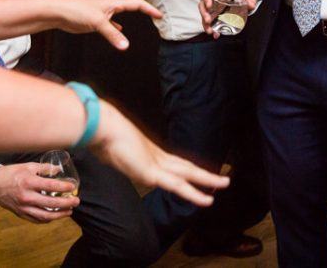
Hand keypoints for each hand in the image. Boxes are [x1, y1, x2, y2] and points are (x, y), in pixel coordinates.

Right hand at [0, 162, 77, 222]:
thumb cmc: (11, 173)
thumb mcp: (28, 166)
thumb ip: (44, 168)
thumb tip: (59, 170)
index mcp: (29, 183)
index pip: (50, 186)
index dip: (64, 187)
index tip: (73, 187)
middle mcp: (27, 197)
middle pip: (51, 203)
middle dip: (66, 203)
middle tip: (76, 201)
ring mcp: (24, 207)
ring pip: (45, 216)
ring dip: (59, 215)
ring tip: (69, 211)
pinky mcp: (21, 214)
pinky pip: (37, 220)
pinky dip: (48, 219)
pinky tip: (55, 216)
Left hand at [53, 0, 161, 49]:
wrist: (58, 12)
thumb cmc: (75, 11)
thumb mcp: (97, 23)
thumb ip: (113, 34)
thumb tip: (126, 46)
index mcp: (113, 2)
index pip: (136, 4)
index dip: (149, 9)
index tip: (159, 15)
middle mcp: (109, 5)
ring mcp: (102, 11)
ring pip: (122, 8)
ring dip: (132, 7)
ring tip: (141, 8)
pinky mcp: (95, 19)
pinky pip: (111, 21)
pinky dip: (118, 24)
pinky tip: (120, 28)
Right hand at [91, 101, 228, 206]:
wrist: (102, 127)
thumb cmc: (102, 135)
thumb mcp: (110, 149)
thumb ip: (113, 152)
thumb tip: (104, 150)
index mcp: (148, 153)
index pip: (174, 162)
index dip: (188, 169)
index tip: (198, 172)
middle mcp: (156, 157)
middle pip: (186, 166)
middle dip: (204, 173)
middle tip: (222, 176)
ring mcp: (156, 165)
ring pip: (189, 174)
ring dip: (208, 179)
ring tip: (225, 183)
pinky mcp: (153, 173)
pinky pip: (179, 186)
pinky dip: (194, 194)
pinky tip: (208, 200)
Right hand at [199, 0, 257, 38]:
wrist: (245, 0)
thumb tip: (251, 5)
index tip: (209, 6)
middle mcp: (213, 0)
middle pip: (203, 5)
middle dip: (204, 14)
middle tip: (208, 21)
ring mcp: (214, 9)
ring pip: (205, 15)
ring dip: (205, 24)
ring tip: (210, 31)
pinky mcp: (216, 17)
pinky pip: (211, 23)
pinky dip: (212, 29)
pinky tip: (216, 34)